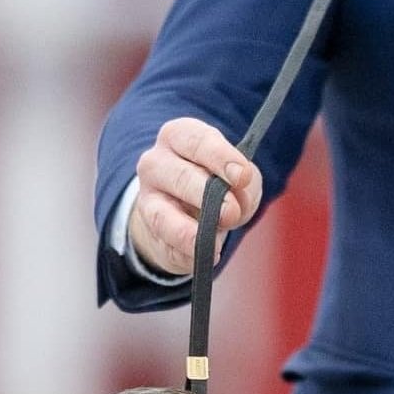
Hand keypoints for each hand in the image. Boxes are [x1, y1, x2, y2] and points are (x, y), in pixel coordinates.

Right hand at [129, 118, 262, 276]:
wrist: (189, 212)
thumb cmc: (218, 183)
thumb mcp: (240, 176)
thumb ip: (246, 183)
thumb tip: (237, 201)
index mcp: (178, 137)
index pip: (196, 140)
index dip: (220, 157)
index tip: (241, 175)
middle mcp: (155, 163)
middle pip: (179, 176)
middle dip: (207, 195)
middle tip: (232, 212)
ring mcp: (148, 199)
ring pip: (162, 215)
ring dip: (188, 231)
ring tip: (213, 244)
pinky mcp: (151, 233)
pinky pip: (167, 246)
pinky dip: (187, 253)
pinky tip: (205, 256)